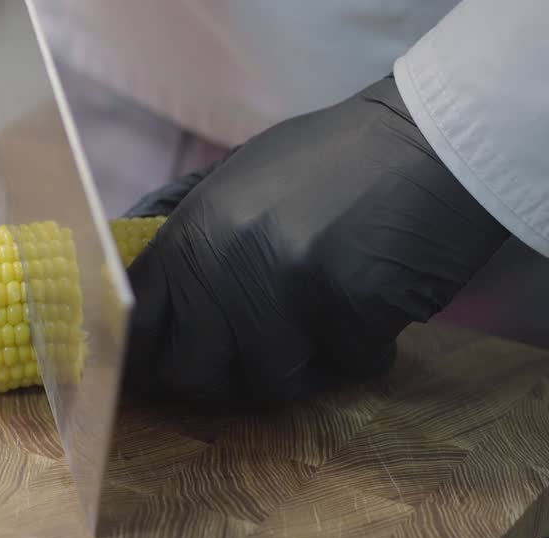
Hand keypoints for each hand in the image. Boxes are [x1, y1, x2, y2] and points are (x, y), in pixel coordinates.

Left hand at [120, 76, 510, 408]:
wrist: (435, 136)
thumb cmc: (330, 160)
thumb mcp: (233, 179)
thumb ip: (178, 232)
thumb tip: (121, 282)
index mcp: (190, 233)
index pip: (136, 327)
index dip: (147, 358)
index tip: (169, 366)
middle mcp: (225, 263)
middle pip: (192, 373)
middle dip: (227, 373)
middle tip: (264, 346)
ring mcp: (287, 288)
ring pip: (270, 383)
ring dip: (304, 365)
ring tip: (327, 316)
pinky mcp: (352, 307)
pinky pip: (347, 367)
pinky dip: (365, 349)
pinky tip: (376, 303)